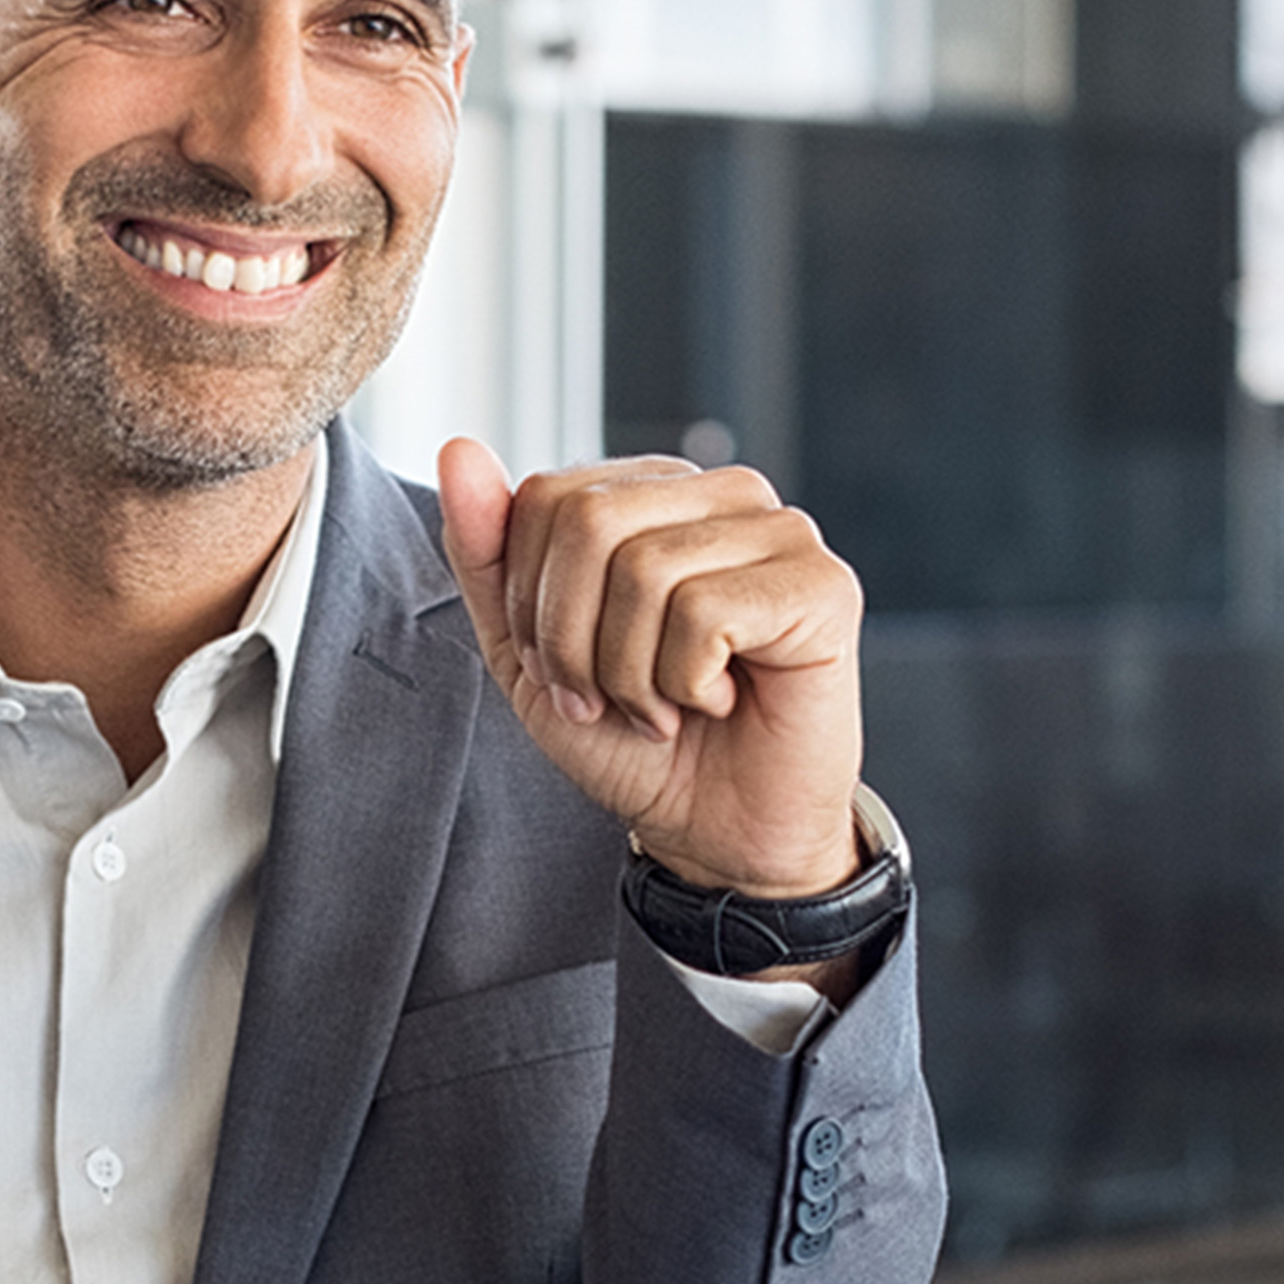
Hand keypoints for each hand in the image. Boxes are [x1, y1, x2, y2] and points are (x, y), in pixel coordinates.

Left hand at [435, 441, 865, 905]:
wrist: (715, 834)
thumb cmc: (631, 742)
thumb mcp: (525, 654)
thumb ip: (487, 553)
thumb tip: (459, 450)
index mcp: (654, 492)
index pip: (547, 496)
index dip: (533, 604)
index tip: (568, 672)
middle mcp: (722, 493)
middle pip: (590, 521)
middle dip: (571, 640)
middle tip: (610, 699)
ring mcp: (781, 531)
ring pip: (645, 570)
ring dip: (630, 674)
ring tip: (666, 706)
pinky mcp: (824, 585)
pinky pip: (707, 612)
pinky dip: (688, 684)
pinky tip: (720, 700)